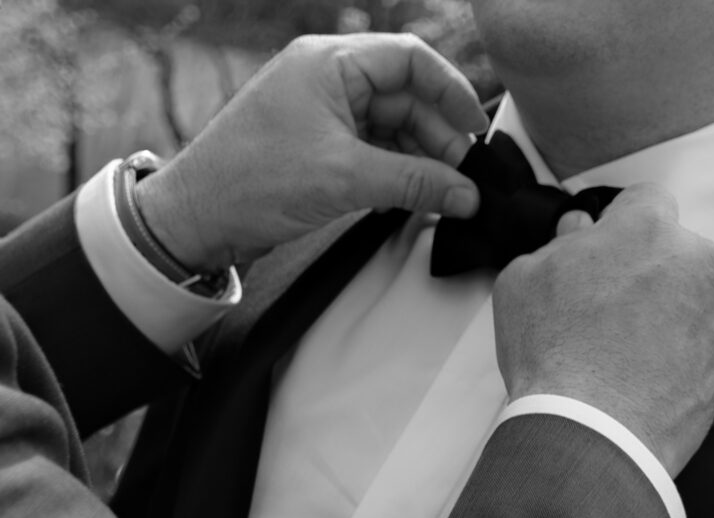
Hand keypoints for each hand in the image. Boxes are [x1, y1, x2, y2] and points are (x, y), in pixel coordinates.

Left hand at [135, 33, 487, 271]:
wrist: (195, 219)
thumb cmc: (250, 182)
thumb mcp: (347, 179)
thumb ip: (416, 183)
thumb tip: (467, 194)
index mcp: (330, 62)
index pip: (411, 60)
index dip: (451, 93)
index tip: (476, 131)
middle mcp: (327, 78)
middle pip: (406, 96)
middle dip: (438, 136)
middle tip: (463, 177)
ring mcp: (322, 112)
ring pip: (391, 125)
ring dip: (419, 158)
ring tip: (443, 193)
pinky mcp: (318, 145)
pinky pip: (372, 148)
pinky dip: (396, 170)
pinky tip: (411, 195)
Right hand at [493, 184, 713, 477]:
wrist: (592, 432)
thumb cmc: (554, 352)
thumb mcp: (523, 279)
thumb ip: (559, 243)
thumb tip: (580, 233)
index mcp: (648, 227)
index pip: (646, 198)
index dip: (621, 222)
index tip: (606, 246)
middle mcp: (696, 261)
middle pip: (673, 249)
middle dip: (646, 268)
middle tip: (605, 305)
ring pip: (692, 296)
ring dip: (667, 310)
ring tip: (622, 349)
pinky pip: (702, 341)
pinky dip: (679, 351)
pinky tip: (642, 374)